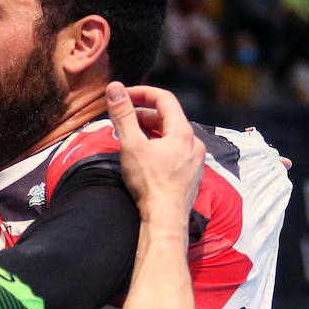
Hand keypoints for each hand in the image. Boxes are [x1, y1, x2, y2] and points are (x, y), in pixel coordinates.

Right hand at [105, 82, 204, 223]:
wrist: (165, 221)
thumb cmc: (149, 184)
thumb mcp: (131, 145)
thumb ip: (123, 115)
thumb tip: (114, 88)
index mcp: (183, 132)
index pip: (164, 99)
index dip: (142, 92)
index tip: (123, 95)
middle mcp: (193, 143)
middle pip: (168, 118)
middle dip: (143, 114)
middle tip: (122, 118)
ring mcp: (195, 161)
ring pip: (171, 136)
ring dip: (151, 131)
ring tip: (131, 137)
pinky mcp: (191, 175)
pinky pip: (175, 152)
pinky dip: (159, 147)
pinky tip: (145, 158)